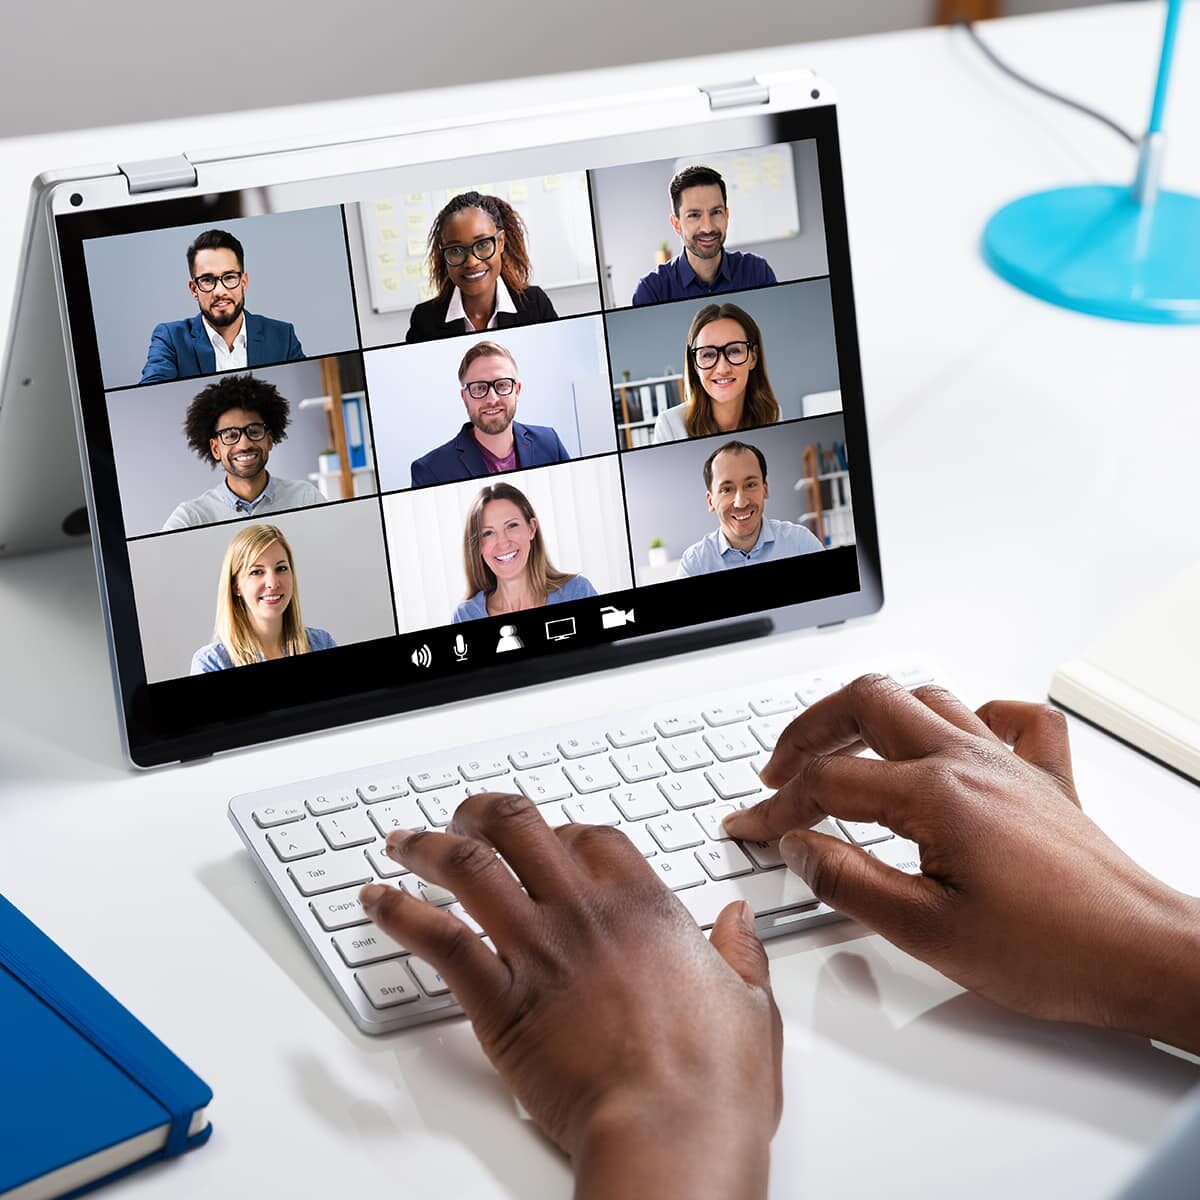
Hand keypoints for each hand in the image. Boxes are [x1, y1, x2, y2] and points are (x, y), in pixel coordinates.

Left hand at [360, 793, 780, 1197]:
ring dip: (429, 847)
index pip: (588, 835)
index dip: (560, 830)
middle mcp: (584, 912)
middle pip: (518, 826)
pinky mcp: (499, 1000)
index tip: (547, 841)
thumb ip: (739, 952)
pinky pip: (438, 938)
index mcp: (643, 905)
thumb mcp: (751, 1003)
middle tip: (462, 816)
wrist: (671, 1129)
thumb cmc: (713, 1079)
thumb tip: (738, 922)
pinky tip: (377, 901)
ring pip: (469, 867)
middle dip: (482, 812)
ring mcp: (538, 951)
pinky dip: (400, 912)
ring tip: (405, 842)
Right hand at [724, 675, 1199, 1053]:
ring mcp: (1009, 763)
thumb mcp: (928, 932)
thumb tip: (798, 848)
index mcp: (936, 795)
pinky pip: (1010, 717)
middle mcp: (970, 762)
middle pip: (867, 703)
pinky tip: (955, 736)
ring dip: (871, 714)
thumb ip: (850, 882)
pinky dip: (973, 715)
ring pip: (925, 697)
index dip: (776, 806)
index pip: (829, 783)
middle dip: (808, 730)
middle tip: (778, 769)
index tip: (750, 827)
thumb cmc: (1054, 952)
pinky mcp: (1044, 779)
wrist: (1144, 957)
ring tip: (839, 745)